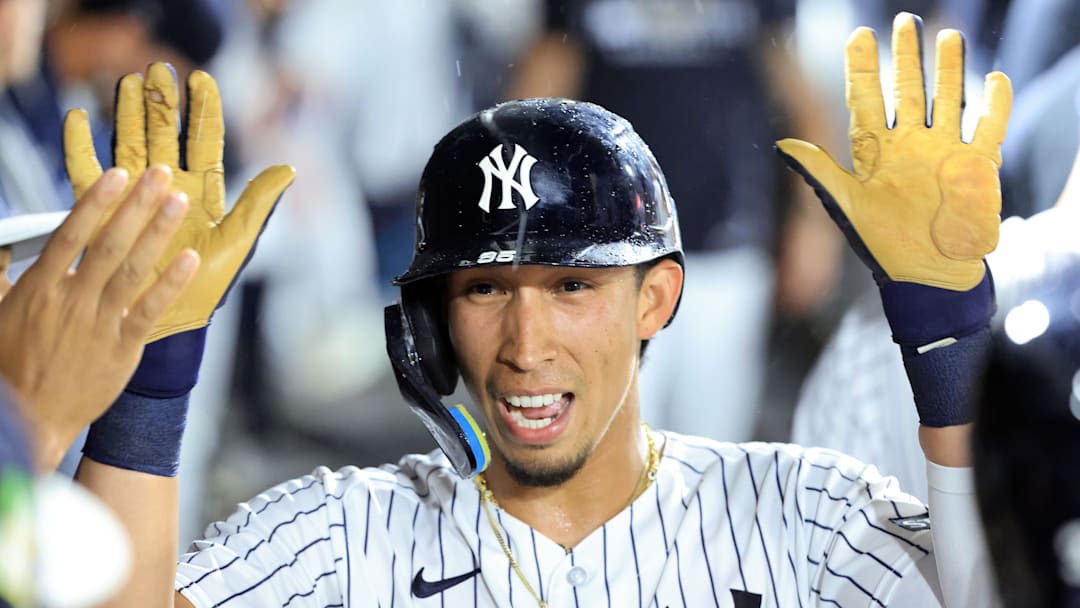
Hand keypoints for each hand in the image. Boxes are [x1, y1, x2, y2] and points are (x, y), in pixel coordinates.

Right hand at [0, 167, 197, 469]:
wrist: (28, 421)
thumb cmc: (8, 367)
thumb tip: (3, 241)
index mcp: (38, 289)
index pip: (71, 234)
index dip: (96, 202)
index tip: (117, 174)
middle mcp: (72, 301)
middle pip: (110, 244)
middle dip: (137, 206)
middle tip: (160, 175)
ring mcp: (99, 324)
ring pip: (134, 270)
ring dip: (158, 233)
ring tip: (179, 203)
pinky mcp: (122, 349)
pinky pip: (150, 310)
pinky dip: (170, 284)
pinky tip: (189, 259)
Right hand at [63, 62, 294, 341]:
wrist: (170, 324)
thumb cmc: (206, 286)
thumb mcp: (237, 242)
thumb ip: (258, 202)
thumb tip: (289, 167)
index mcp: (202, 192)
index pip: (204, 142)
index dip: (203, 111)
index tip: (202, 79)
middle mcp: (168, 189)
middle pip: (163, 136)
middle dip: (161, 103)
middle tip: (157, 70)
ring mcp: (135, 199)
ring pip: (128, 146)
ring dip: (125, 115)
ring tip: (125, 83)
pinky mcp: (104, 214)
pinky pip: (87, 176)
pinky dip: (80, 148)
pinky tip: (79, 121)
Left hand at [775, 12, 1011, 290]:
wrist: (927, 277)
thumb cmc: (883, 245)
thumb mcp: (846, 205)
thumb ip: (819, 170)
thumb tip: (782, 144)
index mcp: (875, 152)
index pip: (867, 99)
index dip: (863, 68)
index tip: (859, 36)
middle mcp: (909, 145)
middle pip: (908, 90)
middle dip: (906, 56)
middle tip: (905, 21)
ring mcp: (943, 152)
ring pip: (948, 98)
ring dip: (949, 69)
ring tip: (948, 35)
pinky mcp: (976, 166)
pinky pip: (988, 127)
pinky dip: (993, 104)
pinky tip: (993, 79)